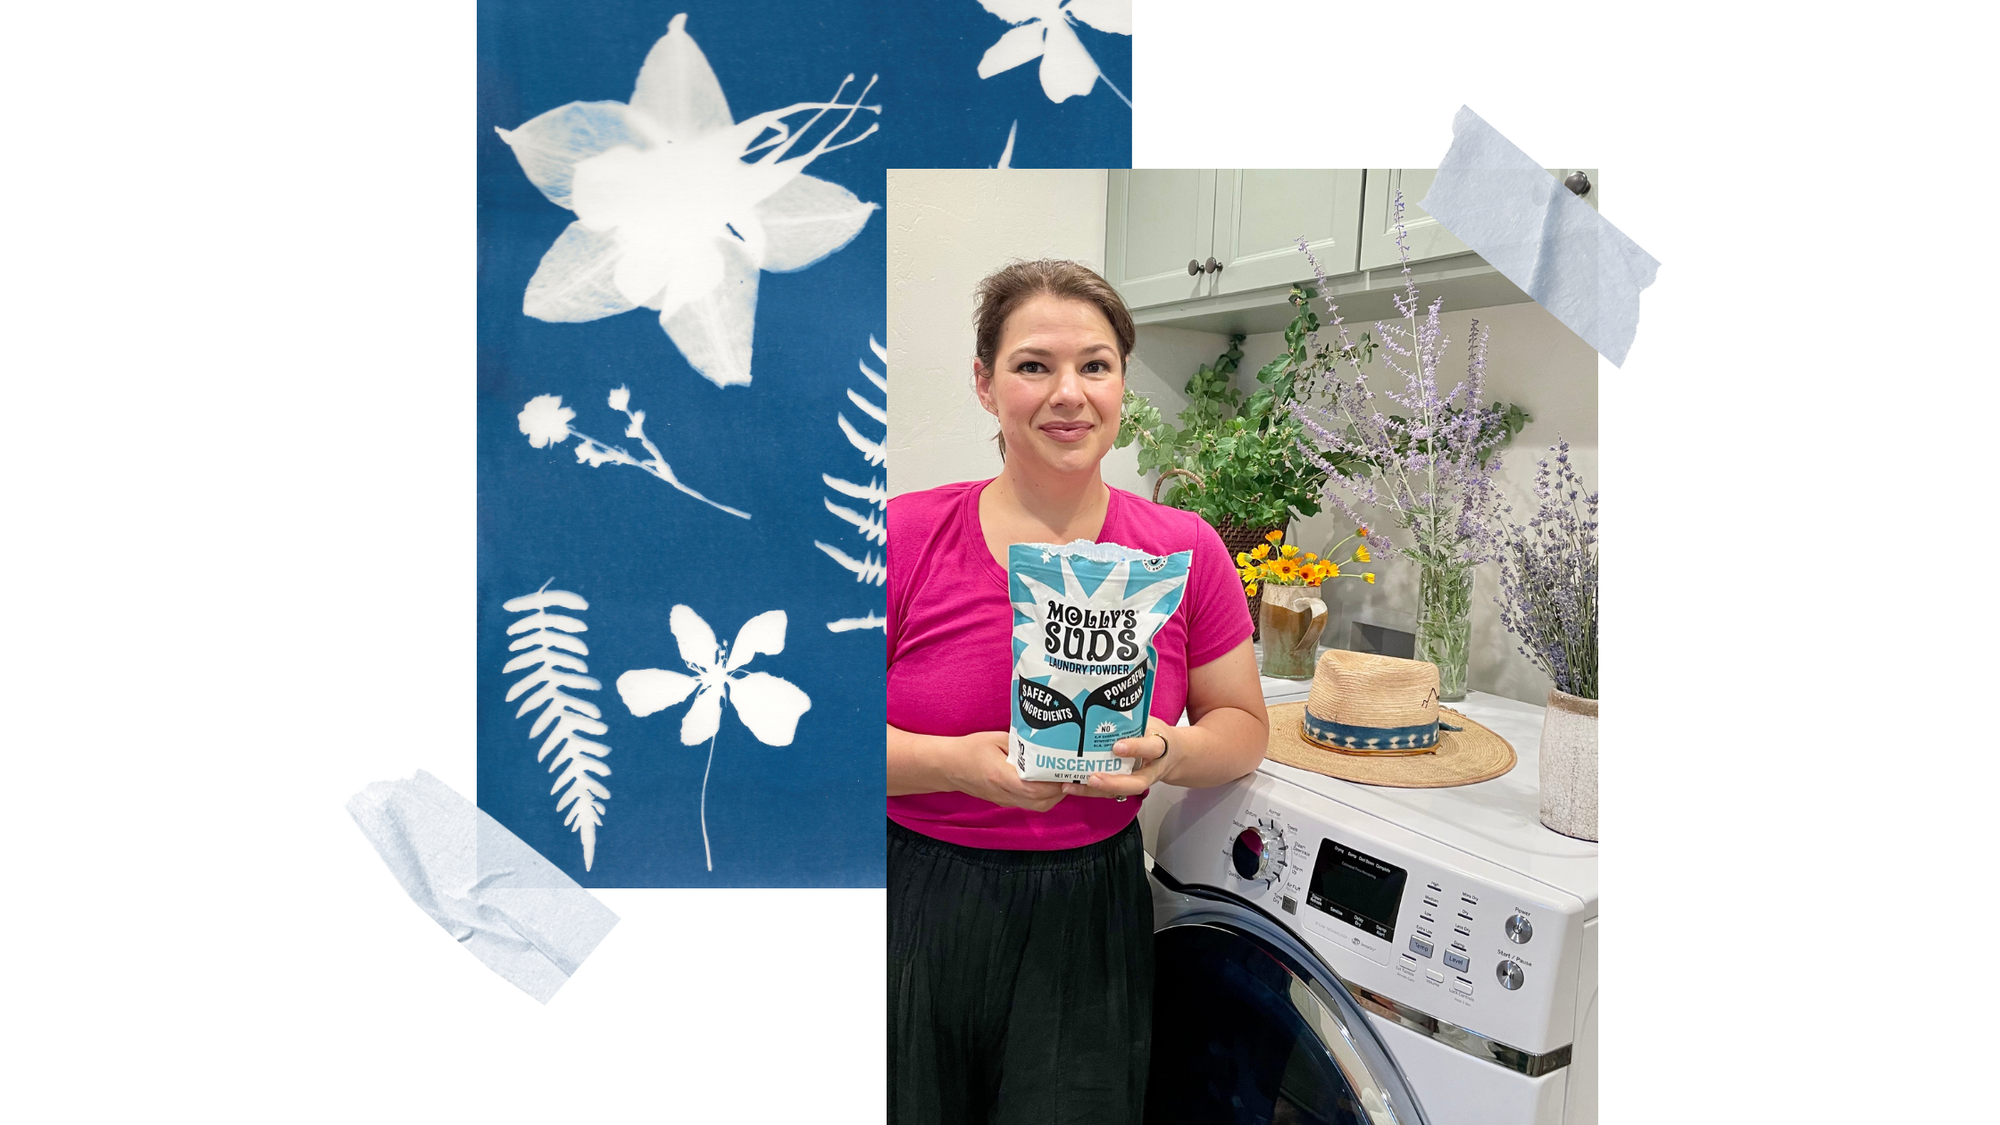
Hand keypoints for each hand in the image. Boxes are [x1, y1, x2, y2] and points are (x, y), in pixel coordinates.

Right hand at [944, 731, 1067, 811]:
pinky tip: (1047, 782)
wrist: (949, 766)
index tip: (1065, 770)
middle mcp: (1005, 793)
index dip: (1053, 783)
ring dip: (1054, 795)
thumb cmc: (971, 749)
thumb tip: (1045, 747)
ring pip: (1038, 806)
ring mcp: (1005, 800)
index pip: (1033, 788)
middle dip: (1059, 790)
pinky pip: (1030, 804)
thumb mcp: (998, 738)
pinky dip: (1043, 796)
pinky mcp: (1006, 802)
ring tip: (1060, 777)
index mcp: (1001, 776)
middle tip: (1068, 773)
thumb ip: (1022, 745)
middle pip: (1041, 802)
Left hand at [1064, 717, 1173, 799]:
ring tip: (1072, 785)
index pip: (1151, 748)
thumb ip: (1131, 718)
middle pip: (1137, 782)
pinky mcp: (1127, 787)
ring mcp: (1139, 781)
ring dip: (1095, 790)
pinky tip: (1070, 785)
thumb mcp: (1149, 722)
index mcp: (1159, 746)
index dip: (1135, 748)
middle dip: (1114, 782)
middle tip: (1093, 778)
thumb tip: (1104, 696)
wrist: (1174, 755)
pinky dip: (1089, 791)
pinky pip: (1110, 793)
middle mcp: (1150, 769)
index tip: (1117, 746)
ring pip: (1121, 792)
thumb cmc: (1155, 734)